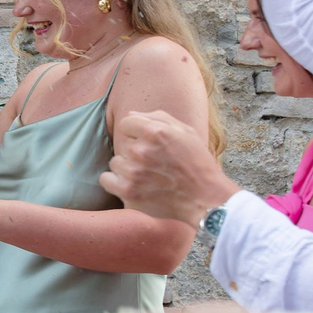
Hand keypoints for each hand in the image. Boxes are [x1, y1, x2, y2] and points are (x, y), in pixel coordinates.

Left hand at [100, 109, 235, 225]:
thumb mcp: (185, 132)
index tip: (148, 143)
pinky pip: (106, 179)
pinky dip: (116, 182)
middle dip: (135, 151)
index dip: (137, 132)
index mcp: (156, 131)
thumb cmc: (197, 163)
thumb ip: (158, 118)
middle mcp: (142, 150)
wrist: (205, 199)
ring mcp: (133, 172)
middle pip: (122, 144)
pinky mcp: (127, 192)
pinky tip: (134, 184)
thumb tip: (131, 114)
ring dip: (127, 168)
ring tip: (149, 175)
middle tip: (155, 163)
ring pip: (115, 162)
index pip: (126, 123)